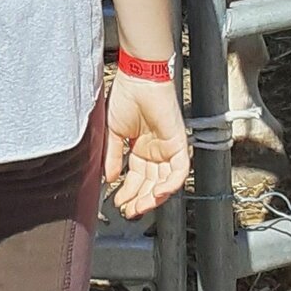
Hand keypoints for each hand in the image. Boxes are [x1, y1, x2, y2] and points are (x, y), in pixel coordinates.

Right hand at [104, 68, 188, 218]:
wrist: (138, 79)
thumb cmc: (126, 98)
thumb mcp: (114, 133)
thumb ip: (113, 157)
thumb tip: (110, 179)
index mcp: (141, 149)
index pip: (137, 178)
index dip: (128, 192)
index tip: (118, 203)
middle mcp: (156, 151)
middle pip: (151, 184)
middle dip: (140, 199)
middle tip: (129, 210)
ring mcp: (168, 148)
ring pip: (166, 182)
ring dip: (153, 197)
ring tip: (139, 206)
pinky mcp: (179, 143)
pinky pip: (179, 170)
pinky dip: (170, 184)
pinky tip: (157, 193)